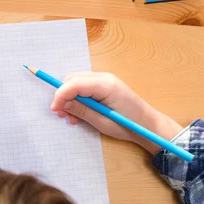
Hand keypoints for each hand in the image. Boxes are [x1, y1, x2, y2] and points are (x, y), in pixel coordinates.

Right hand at [50, 72, 182, 154]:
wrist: (148, 125)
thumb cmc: (128, 125)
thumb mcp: (102, 122)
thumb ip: (81, 110)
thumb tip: (61, 104)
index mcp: (106, 85)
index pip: (75, 83)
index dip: (61, 95)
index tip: (54, 110)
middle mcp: (105, 77)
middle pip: (73, 79)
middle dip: (64, 95)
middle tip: (62, 114)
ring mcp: (105, 80)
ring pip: (77, 82)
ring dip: (70, 98)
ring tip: (71, 117)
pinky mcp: (105, 85)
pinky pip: (84, 87)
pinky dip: (77, 98)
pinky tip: (79, 113)